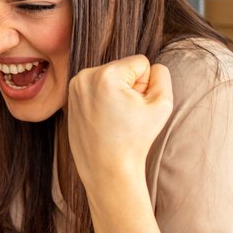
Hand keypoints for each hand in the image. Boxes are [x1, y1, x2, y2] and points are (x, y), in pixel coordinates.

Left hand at [67, 55, 172, 185]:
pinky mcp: (70, 97)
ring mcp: (74, 87)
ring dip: (117, 93)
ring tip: (114, 117)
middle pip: (123, 68)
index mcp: (105, 74)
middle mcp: (85, 76)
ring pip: (110, 77)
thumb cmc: (136, 139)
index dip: (146, 85)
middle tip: (124, 116)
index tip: (135, 107)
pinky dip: (103, 99)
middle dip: (129, 88)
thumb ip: (161, 75)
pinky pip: (97, 88)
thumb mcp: (162, 104)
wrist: (107, 169)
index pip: (140, 63)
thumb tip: (150, 67)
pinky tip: (103, 118)